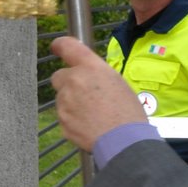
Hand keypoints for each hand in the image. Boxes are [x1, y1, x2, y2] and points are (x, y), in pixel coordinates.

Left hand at [50, 36, 146, 152]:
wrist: (124, 140)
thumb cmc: (129, 112)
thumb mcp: (118, 83)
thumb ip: (97, 75)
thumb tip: (87, 76)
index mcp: (91, 68)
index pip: (67, 46)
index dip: (61, 46)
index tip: (58, 48)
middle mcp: (74, 81)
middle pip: (59, 75)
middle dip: (69, 82)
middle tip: (87, 94)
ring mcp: (65, 102)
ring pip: (62, 97)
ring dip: (73, 102)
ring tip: (94, 114)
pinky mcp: (62, 120)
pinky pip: (65, 116)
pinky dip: (74, 119)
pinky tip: (91, 125)